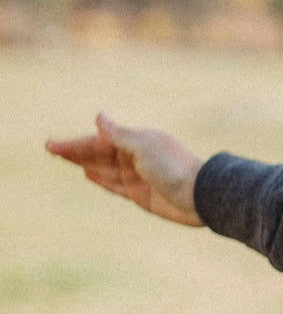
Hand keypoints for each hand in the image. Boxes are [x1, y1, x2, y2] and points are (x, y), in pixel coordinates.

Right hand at [45, 112, 204, 226]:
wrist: (200, 197)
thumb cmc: (174, 168)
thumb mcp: (143, 146)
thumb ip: (118, 135)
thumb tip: (99, 117)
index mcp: (136, 141)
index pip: (99, 140)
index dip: (75, 143)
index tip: (52, 145)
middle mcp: (136, 157)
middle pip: (99, 153)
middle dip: (76, 151)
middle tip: (51, 149)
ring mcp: (138, 177)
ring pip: (105, 169)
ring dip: (85, 163)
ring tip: (64, 158)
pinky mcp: (142, 196)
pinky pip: (116, 186)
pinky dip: (102, 180)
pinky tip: (88, 174)